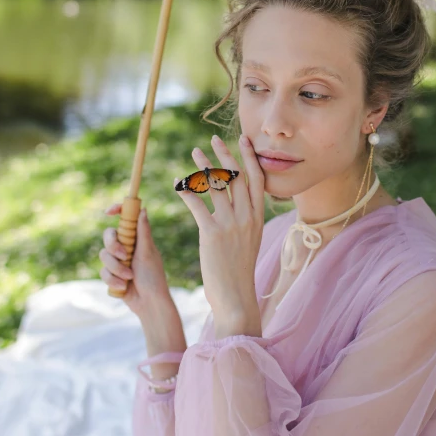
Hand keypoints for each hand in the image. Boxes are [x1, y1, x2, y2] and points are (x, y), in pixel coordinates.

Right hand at [99, 203, 171, 321]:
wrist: (149, 303)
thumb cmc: (153, 277)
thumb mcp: (148, 253)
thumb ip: (143, 232)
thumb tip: (143, 209)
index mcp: (136, 238)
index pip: (124, 219)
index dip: (116, 210)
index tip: (108, 212)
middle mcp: (126, 247)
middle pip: (108, 236)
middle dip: (113, 246)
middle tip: (124, 255)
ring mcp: (117, 261)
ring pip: (103, 255)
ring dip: (116, 267)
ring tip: (129, 277)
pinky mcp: (111, 275)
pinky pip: (103, 272)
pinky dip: (112, 280)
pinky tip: (123, 287)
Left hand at [174, 134, 264, 321]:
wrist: (236, 297)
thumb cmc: (239, 271)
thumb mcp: (250, 240)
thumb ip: (246, 219)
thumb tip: (239, 204)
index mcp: (257, 218)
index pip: (256, 179)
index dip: (249, 157)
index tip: (242, 139)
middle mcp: (246, 217)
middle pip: (236, 176)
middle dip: (224, 154)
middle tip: (212, 139)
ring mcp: (230, 224)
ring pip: (216, 185)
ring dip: (203, 165)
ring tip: (193, 152)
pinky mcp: (212, 234)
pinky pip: (197, 204)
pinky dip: (186, 190)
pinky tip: (178, 182)